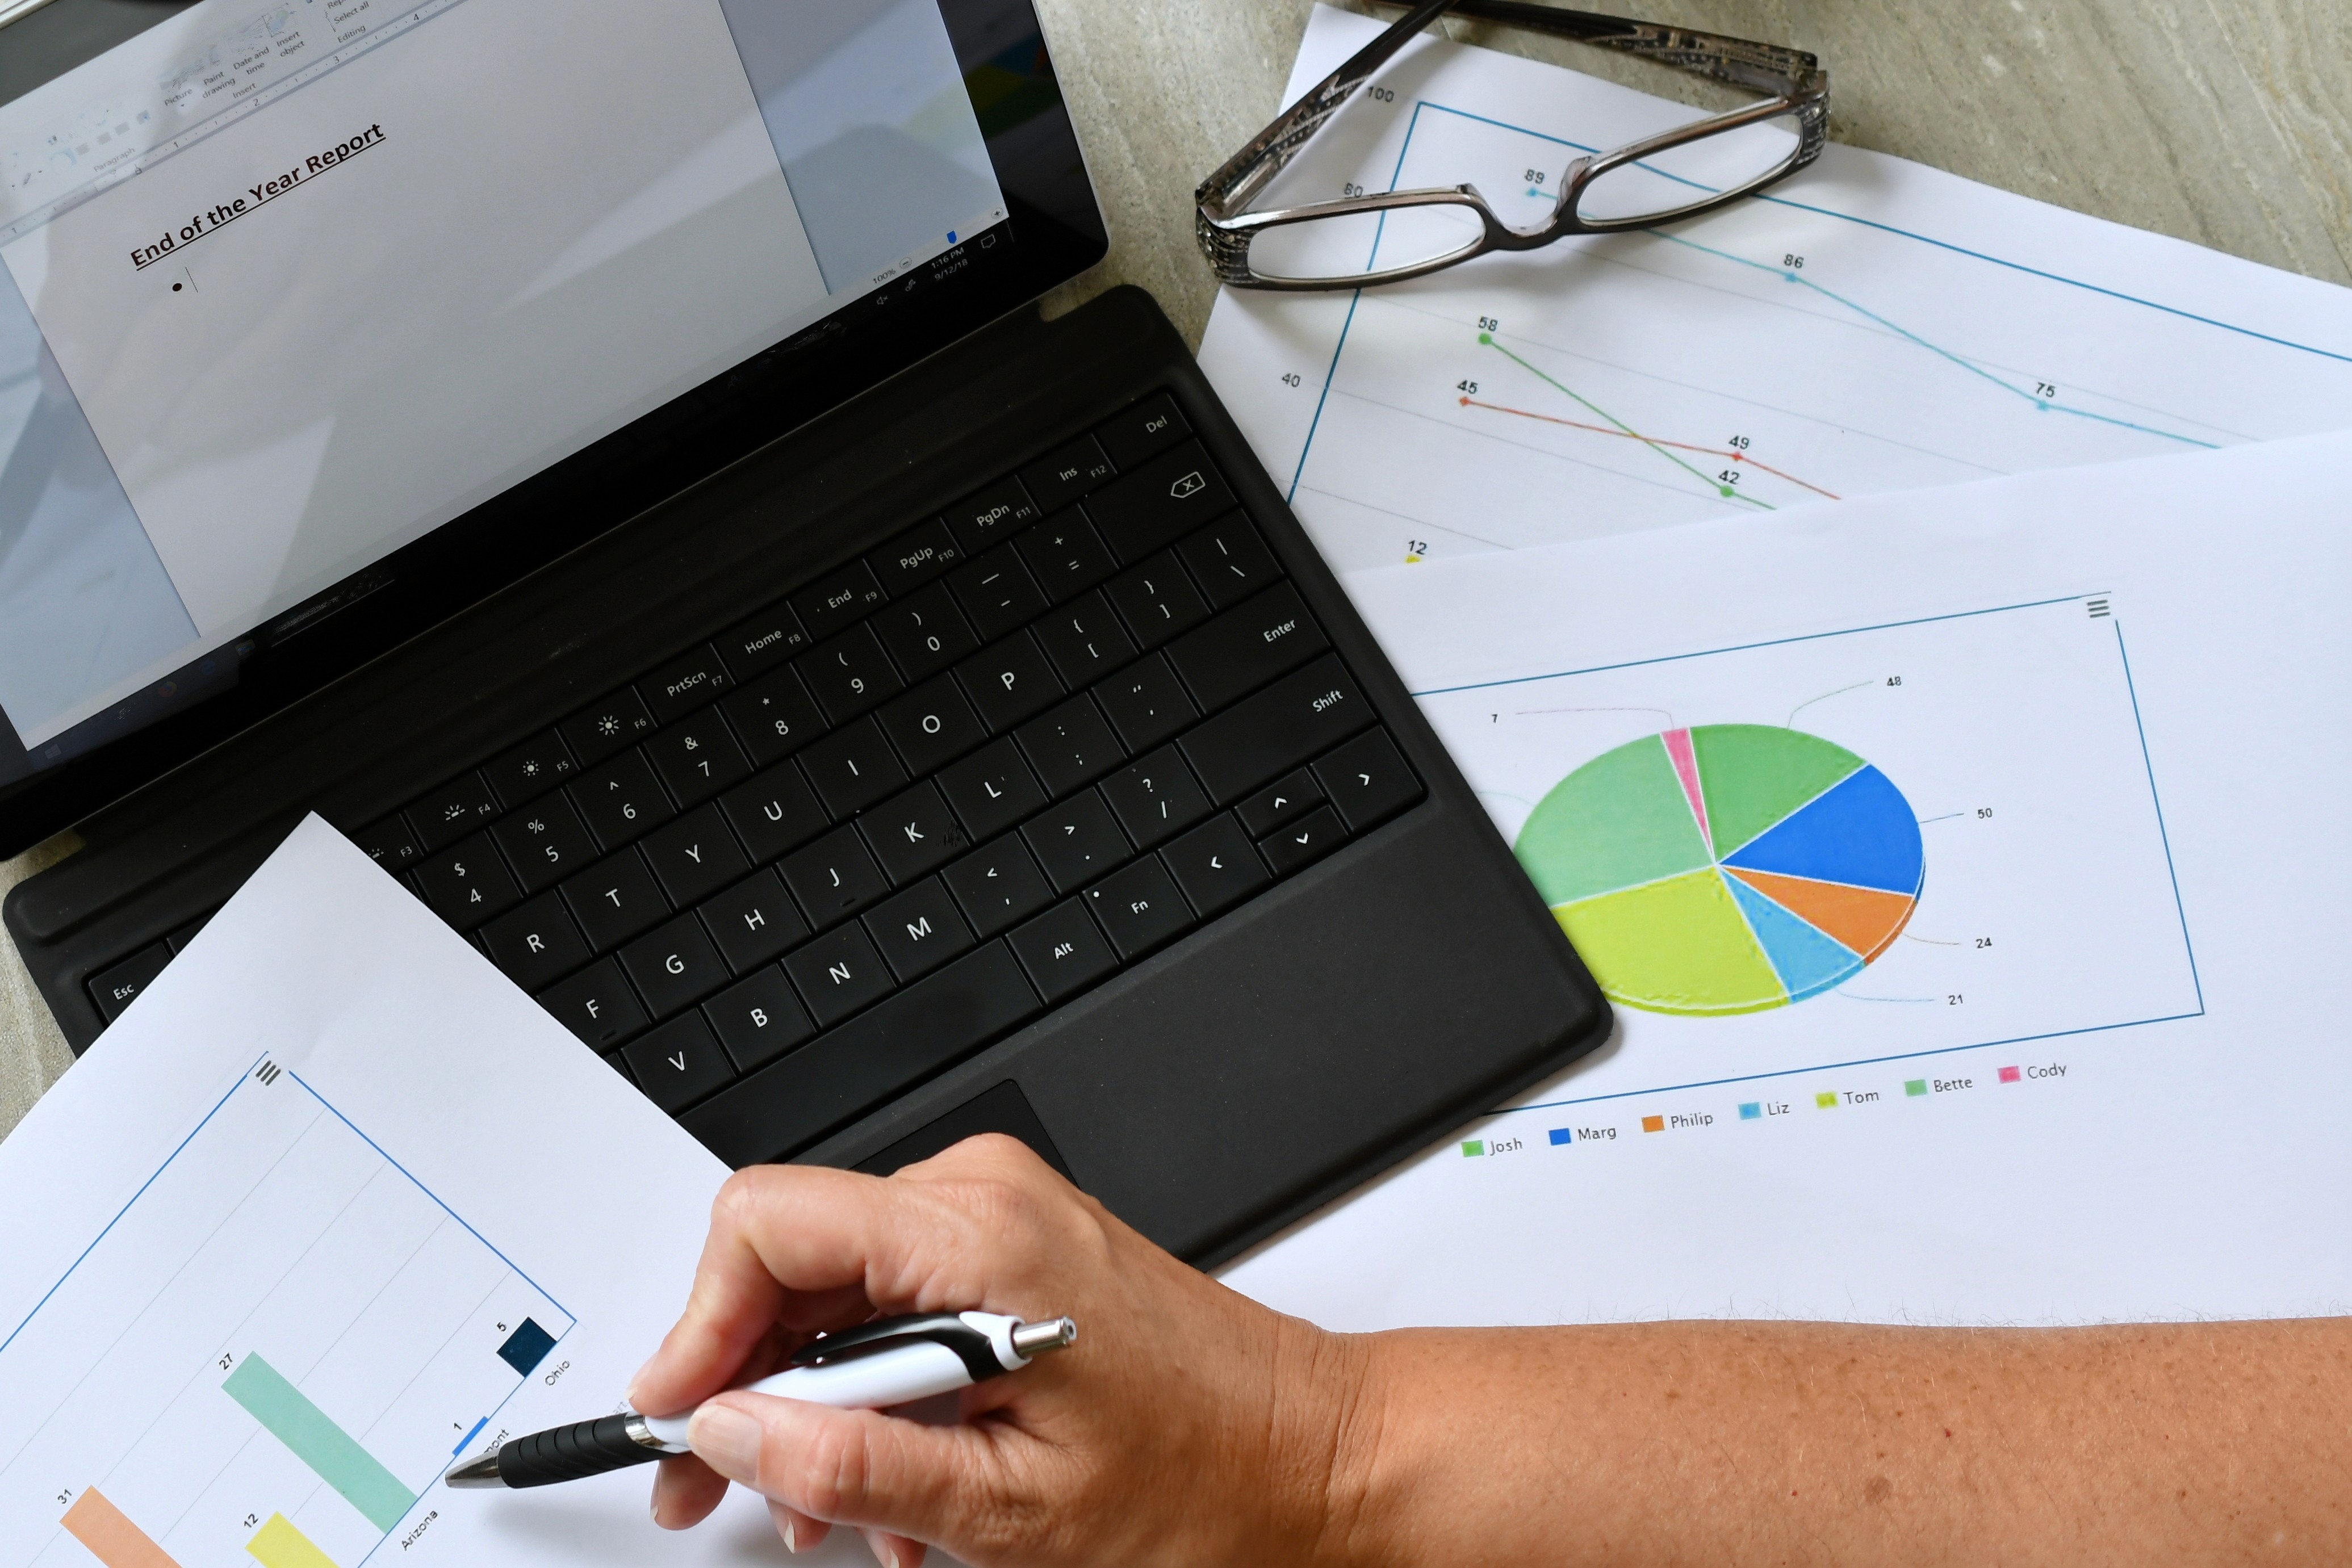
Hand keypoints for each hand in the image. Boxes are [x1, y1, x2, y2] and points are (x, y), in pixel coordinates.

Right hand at [626, 1136, 1374, 1566]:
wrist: (1317, 1452)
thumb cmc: (1209, 1471)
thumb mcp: (1009, 1506)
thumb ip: (852, 1465)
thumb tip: (732, 1436)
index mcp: (978, 1235)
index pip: (766, 1224)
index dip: (695, 1326)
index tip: (677, 1417)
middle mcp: (984, 1197)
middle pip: (791, 1261)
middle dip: (744, 1384)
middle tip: (718, 1488)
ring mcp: (1004, 1215)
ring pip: (840, 1293)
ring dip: (816, 1406)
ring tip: (834, 1511)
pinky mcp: (1017, 1245)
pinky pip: (901, 1300)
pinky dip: (878, 1388)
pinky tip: (899, 1475)